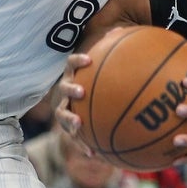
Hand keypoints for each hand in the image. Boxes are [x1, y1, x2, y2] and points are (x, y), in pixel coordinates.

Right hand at [55, 26, 134, 140]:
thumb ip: (113, 52)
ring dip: (70, 120)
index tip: (88, 61)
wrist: (88, 102)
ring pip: (63, 115)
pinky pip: (76, 138)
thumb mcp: (107, 66)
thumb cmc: (99, 81)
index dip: (77, 61)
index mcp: (74, 75)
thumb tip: (123, 32)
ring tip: (79, 126)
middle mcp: (66, 91)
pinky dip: (83, 145)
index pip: (71, 64)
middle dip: (71, 90)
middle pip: (63, 89)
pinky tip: (94, 154)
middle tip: (81, 92)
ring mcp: (66, 110)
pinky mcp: (70, 128)